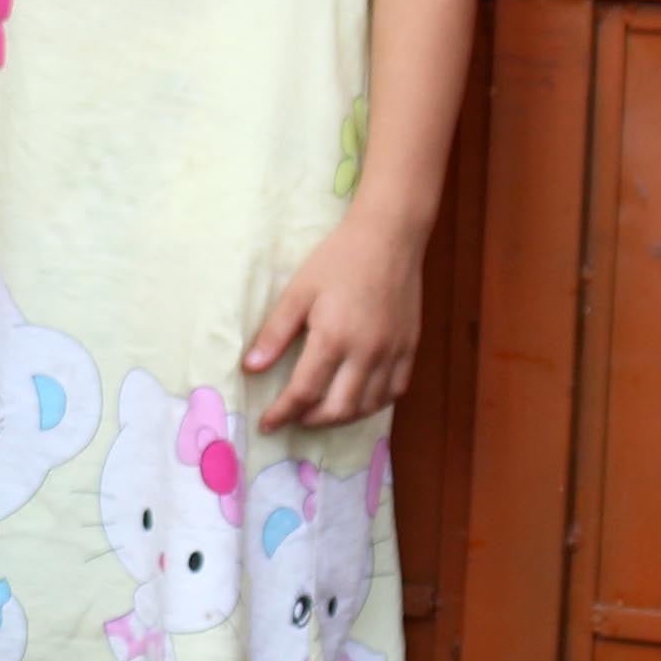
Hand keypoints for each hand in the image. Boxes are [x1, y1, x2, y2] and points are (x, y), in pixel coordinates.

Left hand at [238, 209, 429, 430]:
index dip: (282, 413)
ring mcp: (392, 352)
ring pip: (368, 406)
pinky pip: (395, 391)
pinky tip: (358, 399)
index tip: (266, 423)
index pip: (303, 392)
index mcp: (333, 338)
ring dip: (341, 417)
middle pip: (338, 409)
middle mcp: (366, 353)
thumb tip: (250, 368)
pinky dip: (373, 404)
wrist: (389, 237)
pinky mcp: (410, 347)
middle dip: (310, 420)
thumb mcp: (298, 291)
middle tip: (293, 417)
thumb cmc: (338, 259)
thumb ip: (275, 333)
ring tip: (321, 412)